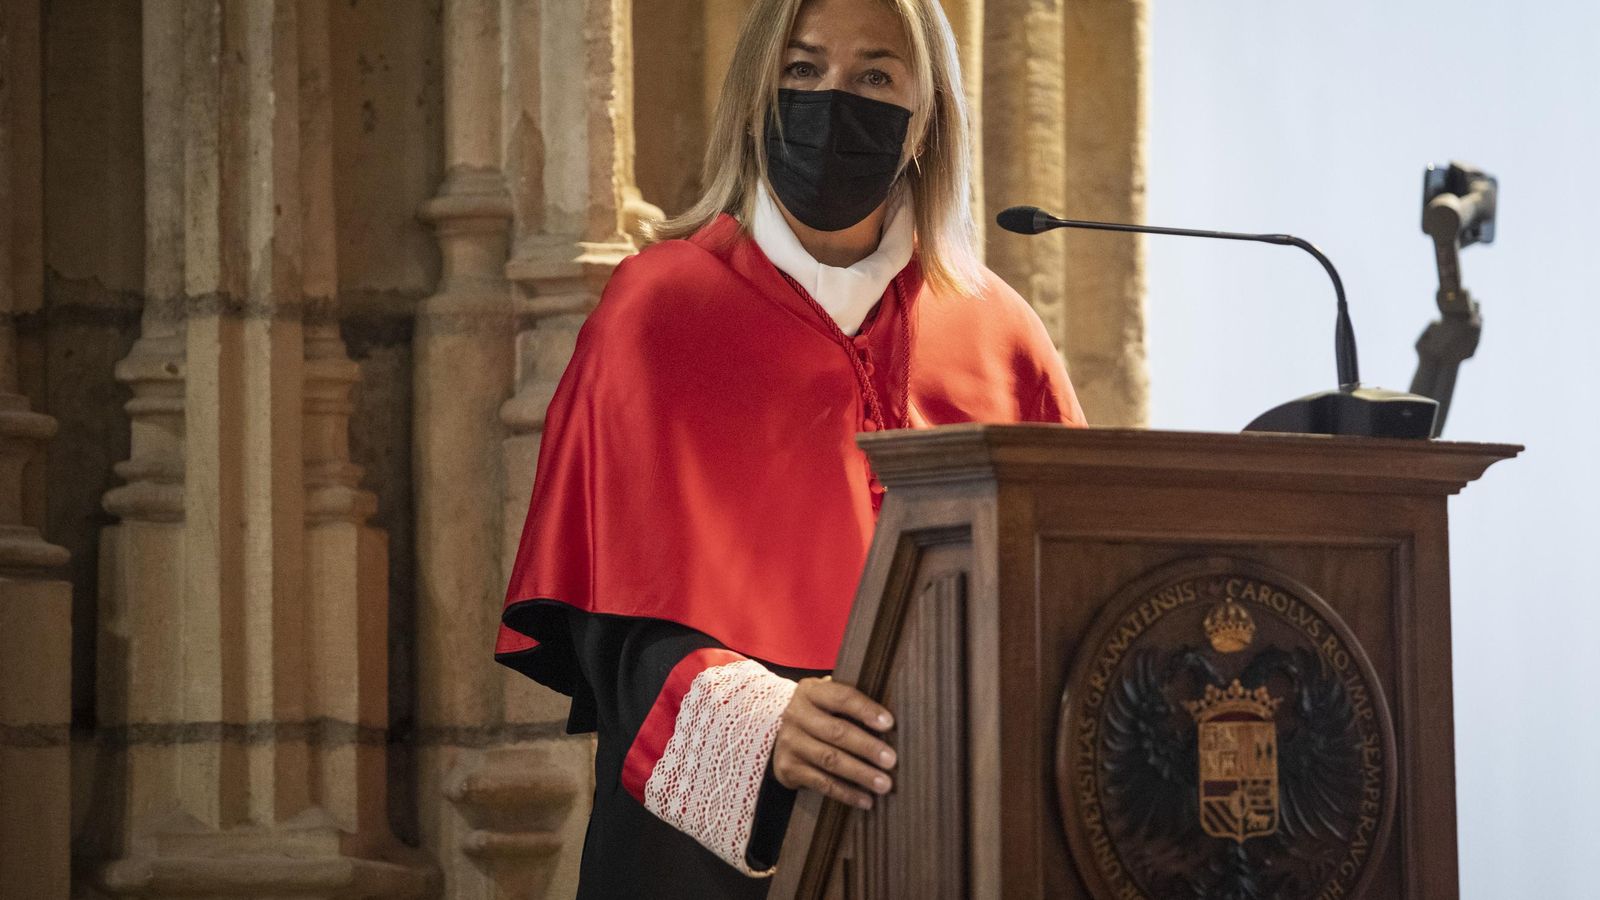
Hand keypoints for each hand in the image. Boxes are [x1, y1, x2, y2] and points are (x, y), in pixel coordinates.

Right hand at [772, 677, 896, 809]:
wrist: (781, 732)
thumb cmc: (821, 714)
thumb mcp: (829, 700)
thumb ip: (853, 705)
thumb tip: (892, 723)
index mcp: (811, 692)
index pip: (841, 697)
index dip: (866, 710)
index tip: (889, 723)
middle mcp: (796, 715)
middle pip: (836, 731)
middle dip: (867, 747)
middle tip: (891, 760)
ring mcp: (790, 743)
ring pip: (829, 760)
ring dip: (860, 773)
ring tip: (883, 784)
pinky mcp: (788, 768)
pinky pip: (821, 783)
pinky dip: (846, 793)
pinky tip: (865, 800)